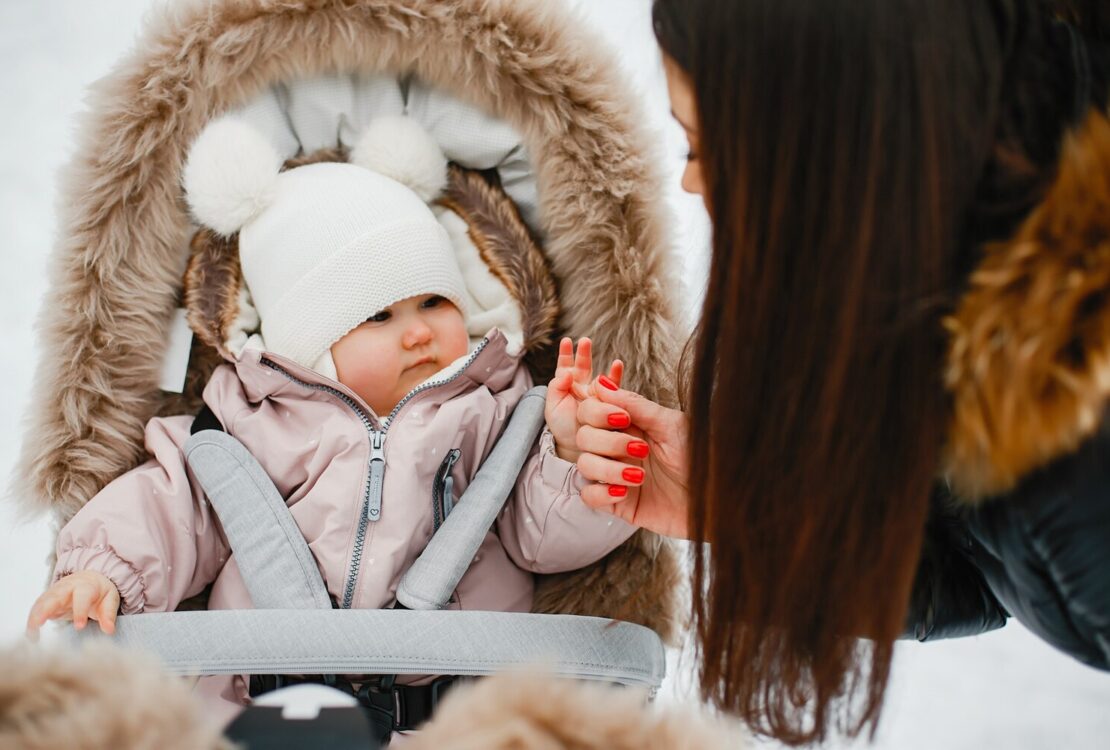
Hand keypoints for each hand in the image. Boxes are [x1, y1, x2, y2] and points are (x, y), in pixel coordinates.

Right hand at [26, 570, 120, 638]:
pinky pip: (37, 608)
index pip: (81, 597)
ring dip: (34, 616)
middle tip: (38, 625)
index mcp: (86, 586)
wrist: (90, 579)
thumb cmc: (100, 591)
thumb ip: (109, 614)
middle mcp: (67, 587)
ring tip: (31, 634)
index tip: (79, 627)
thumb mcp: (110, 600)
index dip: (80, 612)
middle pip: (54, 596)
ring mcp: (55, 592)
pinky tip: (31, 633)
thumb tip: (109, 630)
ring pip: (42, 602)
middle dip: (45, 609)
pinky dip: (32, 619)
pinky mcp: (47, 599)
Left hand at [545, 337, 622, 462]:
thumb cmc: (562, 430)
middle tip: (585, 341)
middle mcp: (582, 389)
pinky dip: (616, 377)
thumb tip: (565, 373)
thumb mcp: (553, 408)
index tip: (566, 341)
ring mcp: (596, 396)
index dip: (566, 354)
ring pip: (600, 376)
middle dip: (584, 353)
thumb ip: (556, 388)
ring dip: (603, 365)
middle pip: (583, 367)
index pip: (565, 367)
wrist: (577, 449)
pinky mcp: (608, 403)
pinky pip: (613, 389)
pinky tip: (618, 367)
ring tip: (609, 358)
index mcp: (566, 388)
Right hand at [574, 381, 691, 538]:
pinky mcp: (619, 504)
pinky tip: (625, 491)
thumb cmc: (704, 458)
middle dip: (608, 441)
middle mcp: (619, 447)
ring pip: (584, 465)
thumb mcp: (672, 426)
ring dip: (608, 468)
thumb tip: (602, 383)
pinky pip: (589, 496)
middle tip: (641, 449)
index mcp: (630, 424)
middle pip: (583, 435)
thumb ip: (635, 405)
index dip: (596, 410)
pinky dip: (602, 492)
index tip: (622, 418)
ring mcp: (617, 475)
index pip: (591, 409)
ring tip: (641, 475)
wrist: (722, 500)